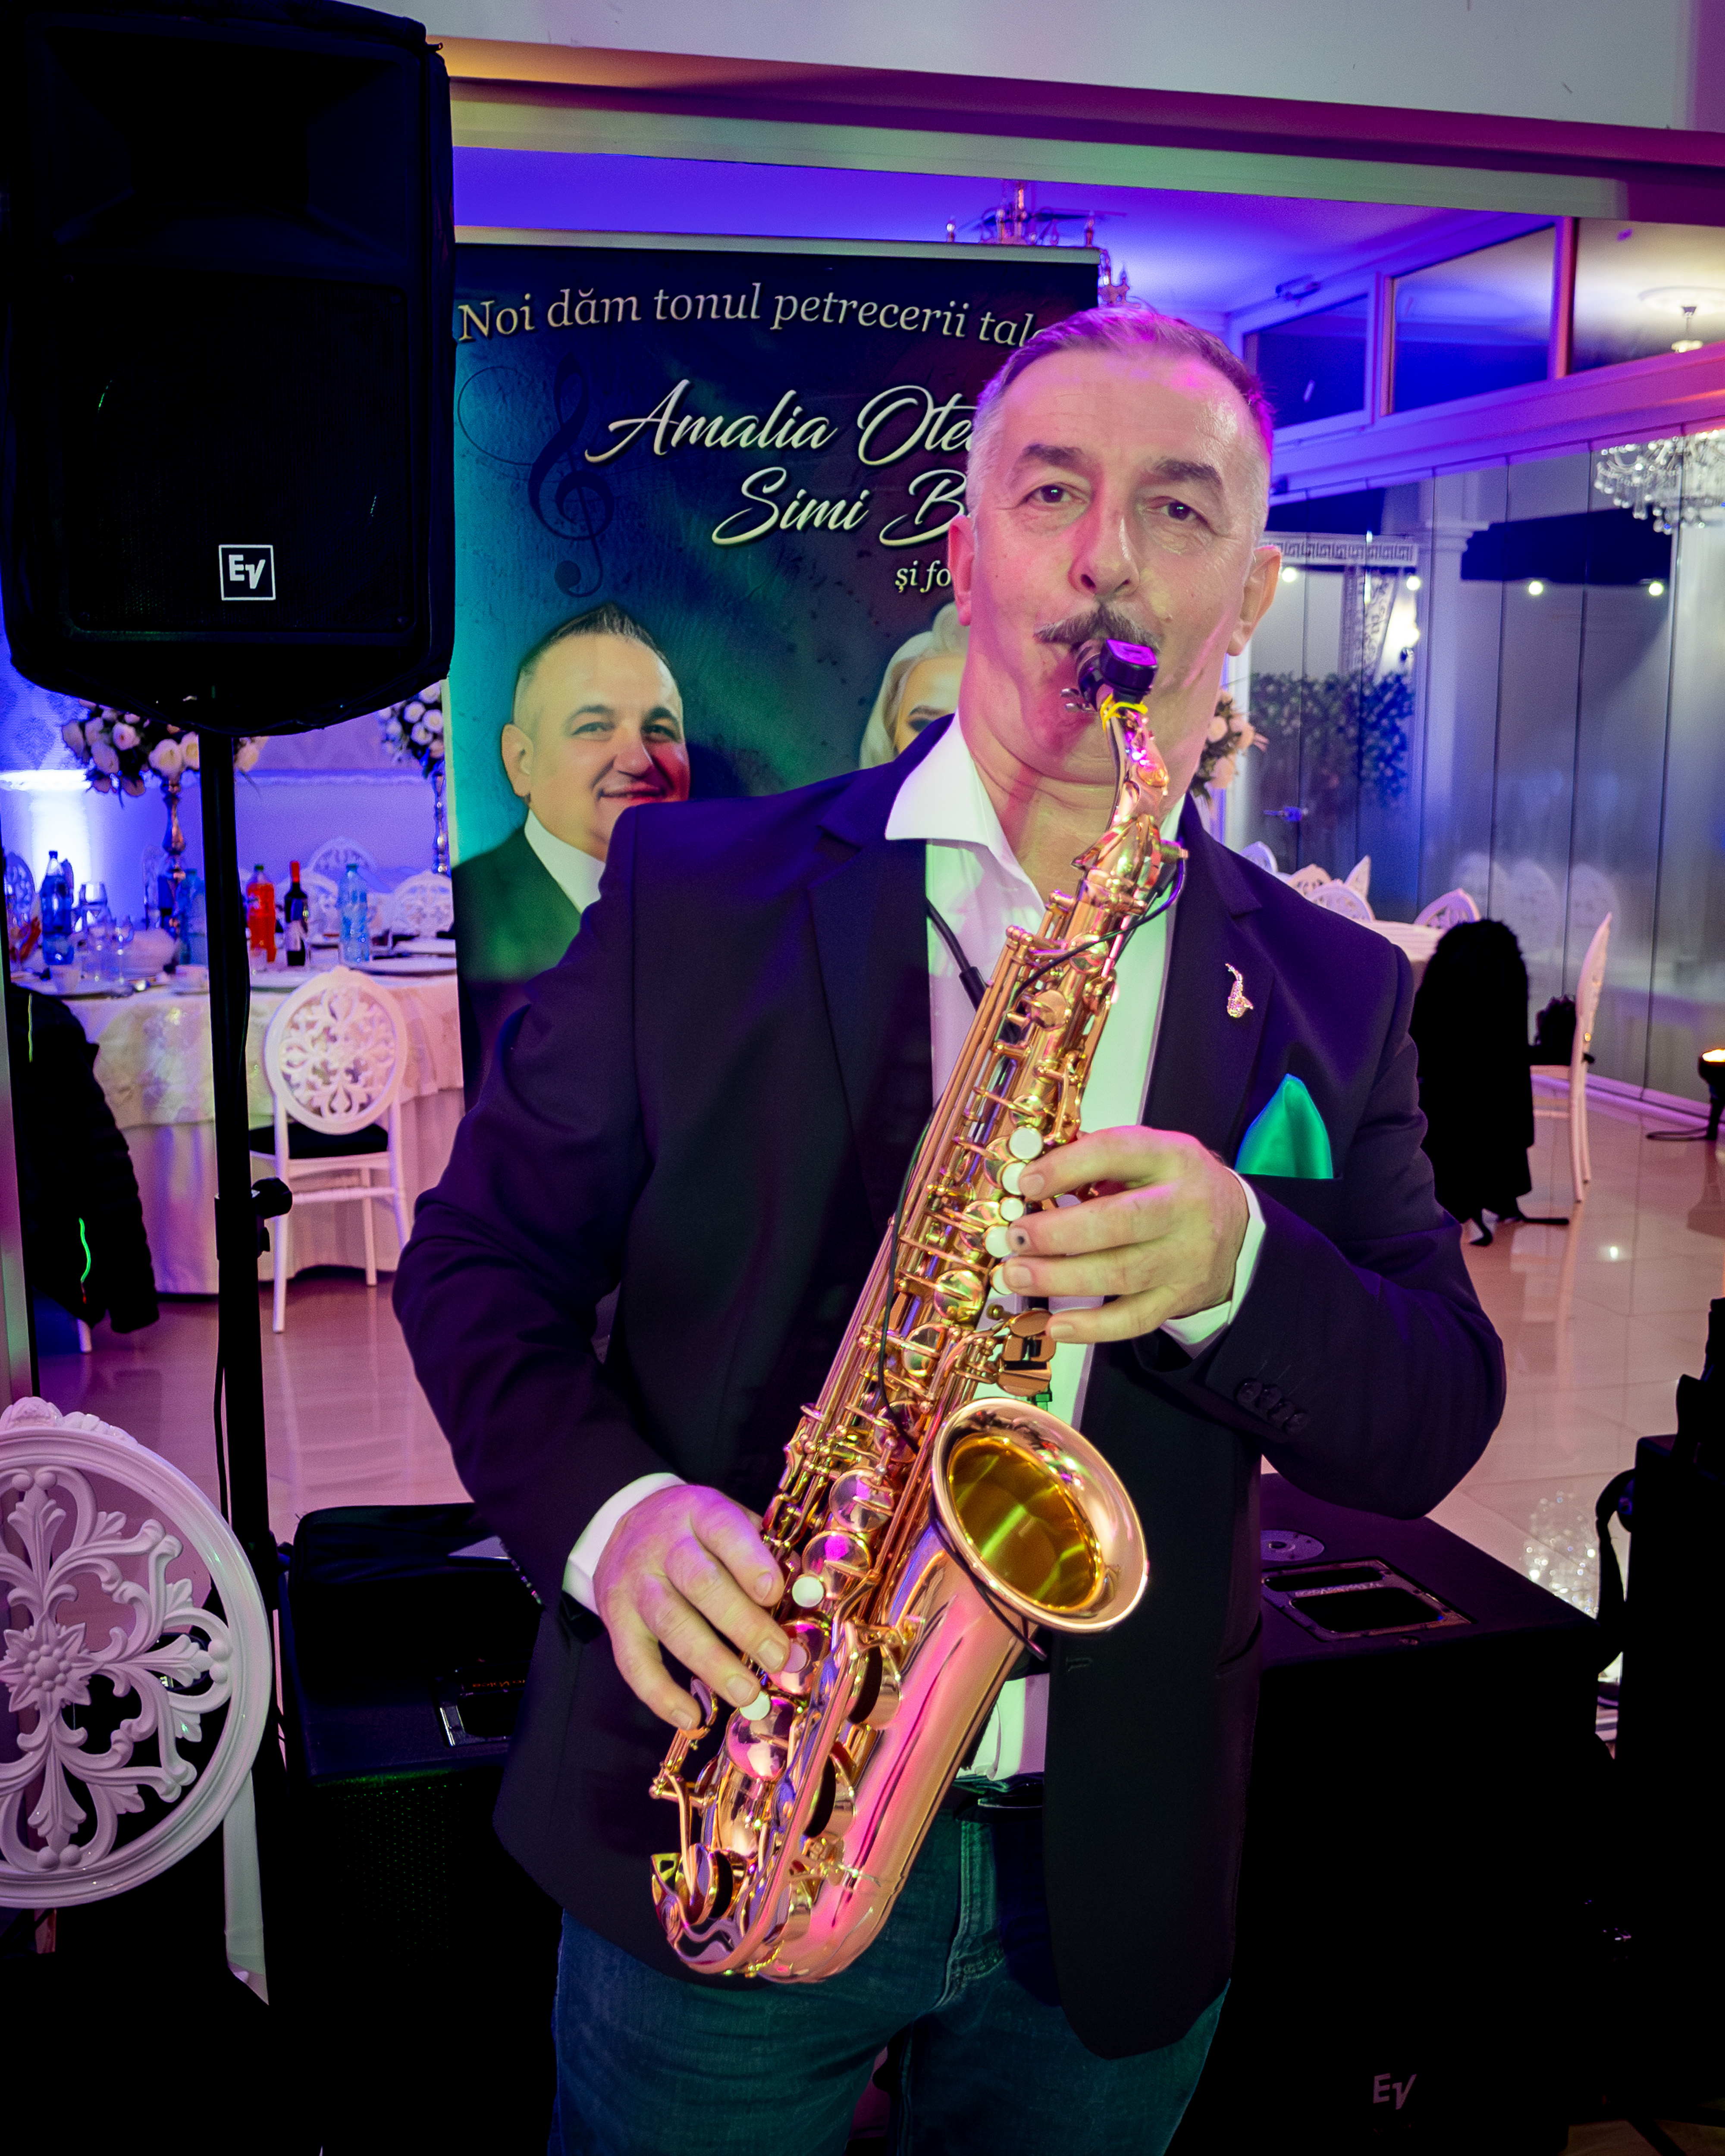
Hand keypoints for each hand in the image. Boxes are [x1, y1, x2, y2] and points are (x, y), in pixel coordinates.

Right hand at [594, 1484, 789, 1730]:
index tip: (774, 1594)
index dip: (750, 1562)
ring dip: (711, 1664)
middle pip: (700, 1583)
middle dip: (742, 1624)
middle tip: (777, 1657)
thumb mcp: (728, 1520)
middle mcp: (663, 1545)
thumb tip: (807, 1595)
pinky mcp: (616, 1618)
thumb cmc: (696, 1531)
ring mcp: (635, 1582)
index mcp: (699, 1512)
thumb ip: (764, 1551)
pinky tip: (690, 1717)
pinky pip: (633, 1660)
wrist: (624, 1523)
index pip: (724, 1531)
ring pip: (671, 1623)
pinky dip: (660, 1693)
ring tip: (747, 1694)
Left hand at [999, 1125, 1247, 1344]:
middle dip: (1058, 1233)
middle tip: (1014, 1238)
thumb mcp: (1146, 1156)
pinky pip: (1134, 1319)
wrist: (1236, 1226)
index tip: (1025, 1183)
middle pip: (1118, 1222)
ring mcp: (1186, 1257)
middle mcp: (1185, 1207)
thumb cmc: (1172, 1185)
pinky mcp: (1180, 1297)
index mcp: (1171, 1157)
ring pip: (1121, 1273)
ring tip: (1017, 1276)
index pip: (1117, 1153)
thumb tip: (1026, 1176)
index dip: (1067, 1167)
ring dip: (1061, 1279)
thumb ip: (1094, 1160)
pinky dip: (1092, 1327)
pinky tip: (1055, 1323)